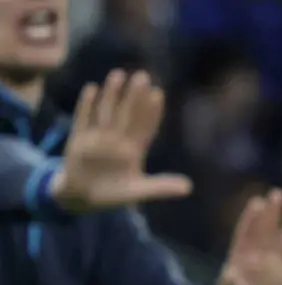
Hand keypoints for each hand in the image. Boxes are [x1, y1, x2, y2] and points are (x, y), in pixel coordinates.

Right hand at [52, 70, 191, 211]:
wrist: (83, 198)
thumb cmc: (113, 194)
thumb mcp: (138, 191)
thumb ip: (161, 187)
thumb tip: (189, 188)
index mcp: (133, 151)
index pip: (145, 127)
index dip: (151, 112)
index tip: (158, 94)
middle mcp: (117, 141)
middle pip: (127, 114)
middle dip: (134, 96)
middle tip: (143, 75)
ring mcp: (98, 139)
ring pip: (106, 112)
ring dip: (112, 95)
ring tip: (118, 74)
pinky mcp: (78, 141)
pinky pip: (83, 120)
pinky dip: (87, 106)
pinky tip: (92, 89)